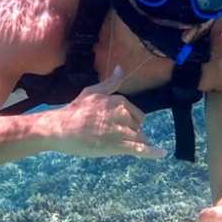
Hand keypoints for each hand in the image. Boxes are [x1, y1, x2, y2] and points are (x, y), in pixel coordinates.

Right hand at [50, 66, 166, 159]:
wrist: (60, 129)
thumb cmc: (74, 111)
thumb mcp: (92, 91)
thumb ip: (111, 82)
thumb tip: (121, 68)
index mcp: (119, 101)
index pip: (135, 113)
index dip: (127, 121)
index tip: (113, 125)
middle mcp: (123, 114)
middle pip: (138, 126)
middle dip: (130, 132)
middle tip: (110, 135)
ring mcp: (122, 130)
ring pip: (139, 138)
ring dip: (133, 143)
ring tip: (116, 145)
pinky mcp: (119, 146)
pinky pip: (141, 149)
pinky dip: (152, 152)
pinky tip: (161, 154)